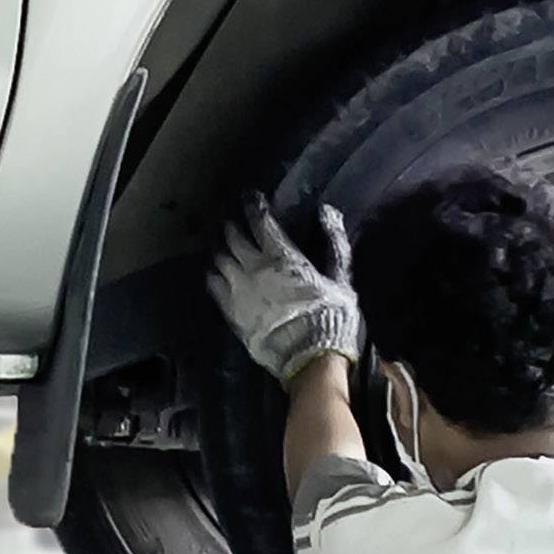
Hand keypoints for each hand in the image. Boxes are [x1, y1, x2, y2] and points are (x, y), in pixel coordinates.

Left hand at [208, 195, 362, 381]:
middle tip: (232, 224)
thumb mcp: (340, 277)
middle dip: (232, 228)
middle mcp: (254, 269)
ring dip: (220, 251)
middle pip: (234, 240)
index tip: (249, 198)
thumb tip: (327, 212)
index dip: (253, 207)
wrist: (308, 356)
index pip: (260, 223)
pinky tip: (214, 274)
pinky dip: (212, 277)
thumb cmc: (330, 315)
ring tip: (221, 248)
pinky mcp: (231, 313)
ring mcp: (238, 291)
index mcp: (282, 257)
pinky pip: (214, 289)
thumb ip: (334, 244)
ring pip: (220, 261)